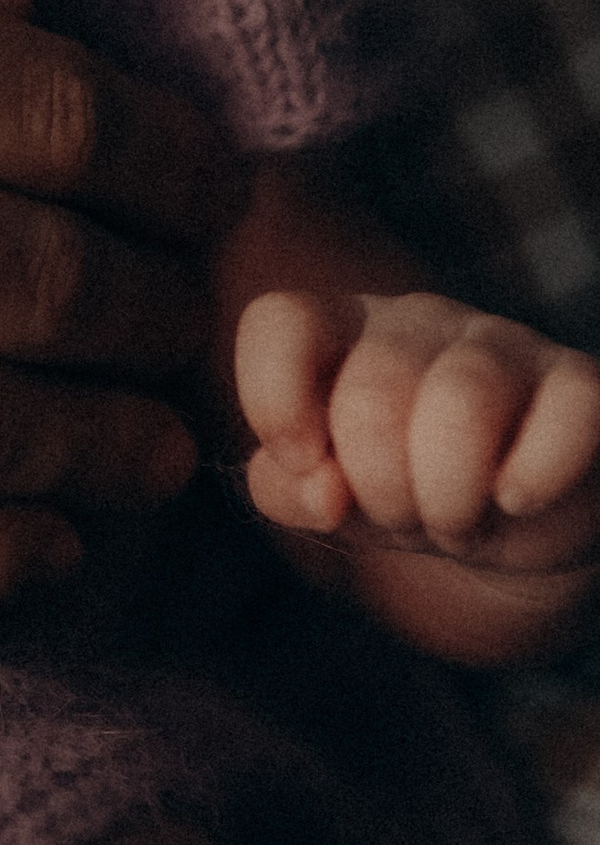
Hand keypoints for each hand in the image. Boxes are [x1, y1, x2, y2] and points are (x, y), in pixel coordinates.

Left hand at [237, 286, 599, 591]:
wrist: (512, 524)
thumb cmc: (401, 489)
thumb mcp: (329, 500)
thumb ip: (285, 490)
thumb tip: (324, 493)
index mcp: (343, 331)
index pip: (281, 322)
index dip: (275, 401)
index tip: (305, 463)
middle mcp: (420, 320)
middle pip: (372, 394)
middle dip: (381, 487)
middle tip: (405, 516)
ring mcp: (506, 345)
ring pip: (462, 403)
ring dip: (448, 498)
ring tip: (457, 523)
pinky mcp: (580, 384)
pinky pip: (567, 411)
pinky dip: (533, 477)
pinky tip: (516, 501)